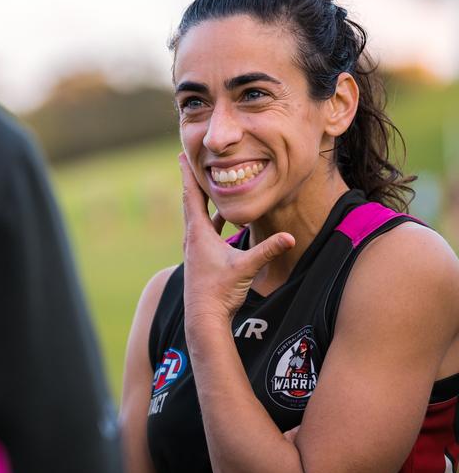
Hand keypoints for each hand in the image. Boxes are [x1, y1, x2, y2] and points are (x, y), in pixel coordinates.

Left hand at [178, 153, 294, 328]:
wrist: (204, 317)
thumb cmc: (220, 292)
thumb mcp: (246, 268)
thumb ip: (267, 251)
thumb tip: (291, 237)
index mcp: (198, 234)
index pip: (192, 196)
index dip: (187, 175)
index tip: (181, 154)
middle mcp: (192, 238)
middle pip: (191, 201)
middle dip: (191, 180)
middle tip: (186, 159)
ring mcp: (195, 249)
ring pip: (198, 217)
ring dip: (204, 200)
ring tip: (211, 184)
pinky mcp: (201, 258)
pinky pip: (206, 231)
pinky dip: (213, 220)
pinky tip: (225, 219)